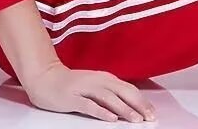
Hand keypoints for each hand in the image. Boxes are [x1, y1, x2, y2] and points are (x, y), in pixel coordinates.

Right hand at [23, 60, 155, 122]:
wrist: (44, 78)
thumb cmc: (71, 84)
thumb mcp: (94, 85)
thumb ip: (110, 92)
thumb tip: (131, 105)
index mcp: (103, 77)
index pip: (128, 88)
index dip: (141, 100)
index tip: (153, 113)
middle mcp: (95, 80)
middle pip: (121, 91)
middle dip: (137, 105)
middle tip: (149, 118)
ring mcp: (83, 88)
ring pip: (107, 98)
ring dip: (123, 108)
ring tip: (135, 119)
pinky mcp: (71, 97)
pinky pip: (88, 105)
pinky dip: (101, 111)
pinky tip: (111, 119)